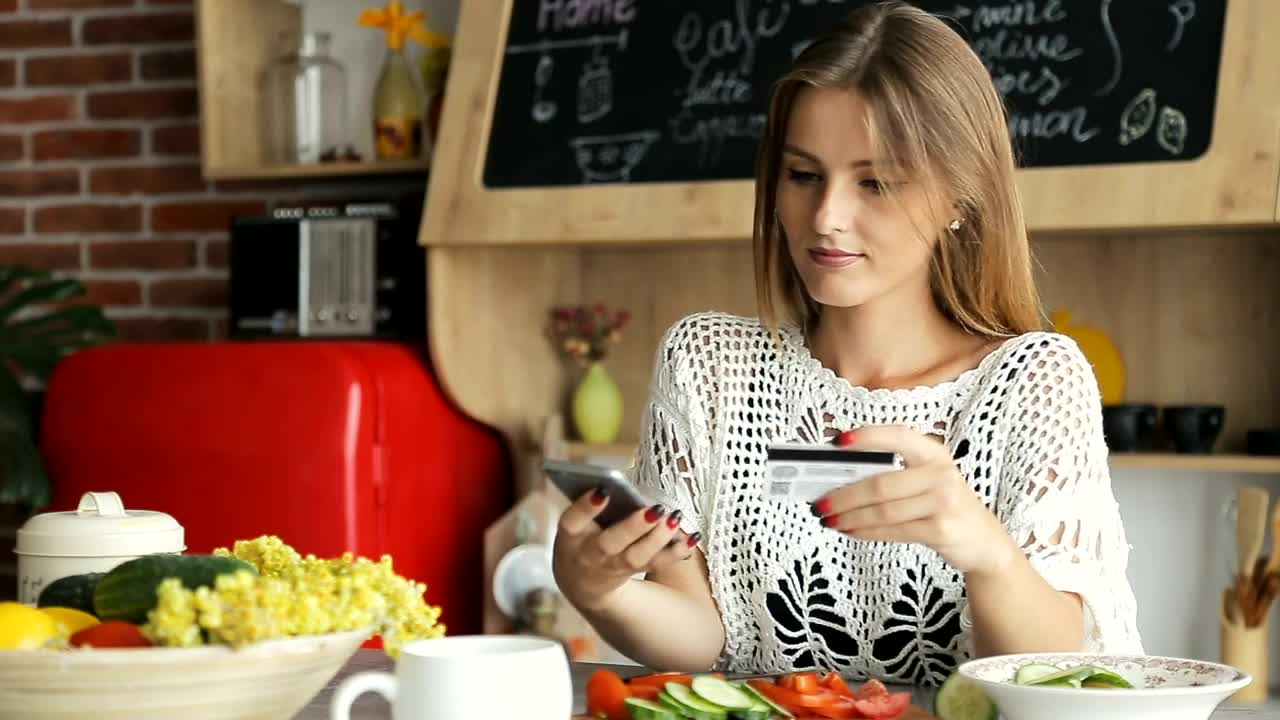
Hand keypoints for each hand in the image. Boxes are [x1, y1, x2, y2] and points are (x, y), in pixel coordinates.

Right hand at [552, 486, 700, 611]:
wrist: (582, 582)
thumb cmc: (580, 538)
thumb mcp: (575, 522)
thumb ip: (590, 504)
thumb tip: (617, 483)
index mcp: (570, 536)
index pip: (572, 521)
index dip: (586, 507)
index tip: (604, 490)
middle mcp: (590, 554)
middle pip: (611, 543)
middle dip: (634, 527)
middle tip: (655, 510)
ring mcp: (613, 567)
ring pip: (637, 557)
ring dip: (658, 538)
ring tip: (674, 517)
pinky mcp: (635, 572)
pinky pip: (657, 564)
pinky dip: (677, 552)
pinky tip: (693, 537)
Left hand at [813, 426, 1017, 576]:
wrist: (983, 541)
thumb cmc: (945, 505)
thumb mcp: (927, 480)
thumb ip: (893, 472)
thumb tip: (840, 475)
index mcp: (933, 453)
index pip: (897, 436)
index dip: (867, 437)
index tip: (838, 442)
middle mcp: (940, 473)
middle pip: (880, 483)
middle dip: (843, 494)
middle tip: (819, 501)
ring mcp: (943, 502)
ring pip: (882, 510)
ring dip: (849, 516)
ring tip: (829, 518)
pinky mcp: (941, 529)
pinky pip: (892, 530)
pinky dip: (865, 532)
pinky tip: (850, 530)